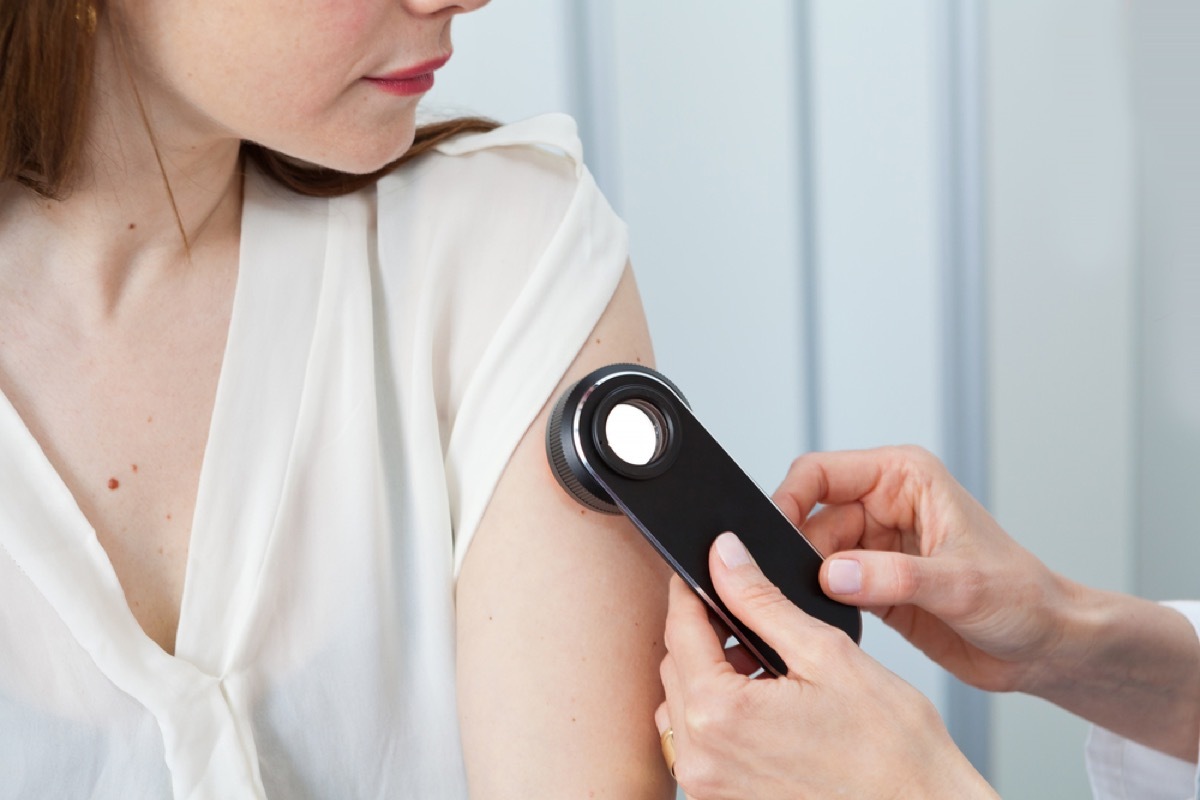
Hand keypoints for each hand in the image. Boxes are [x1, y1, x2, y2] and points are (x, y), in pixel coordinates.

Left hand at [656, 534, 994, 799]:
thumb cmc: (891, 751)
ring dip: (710, 676)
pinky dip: (720, 716)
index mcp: (719, 714)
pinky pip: (701, 744)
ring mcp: (711, 787)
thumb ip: (762, 601)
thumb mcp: (825, 654)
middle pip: (676, 667)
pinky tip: (766, 703)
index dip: (692, 588)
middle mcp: (703, 757)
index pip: (680, 628)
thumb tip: (725, 557)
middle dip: (705, 632)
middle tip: (749, 613)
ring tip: (766, 665)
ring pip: (683, 707)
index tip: (708, 567)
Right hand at [775, 446, 1073, 693]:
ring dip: (806, 582)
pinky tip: (828, 621)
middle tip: (787, 586)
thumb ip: (892, 576)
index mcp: (903, 478)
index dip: (789, 499)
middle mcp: (884, 506)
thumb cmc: (1022, 597)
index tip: (769, 534)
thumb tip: (830, 574)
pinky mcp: (872, 585)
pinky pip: (826, 588)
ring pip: (813, 556)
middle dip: (796, 551)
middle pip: (810, 518)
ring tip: (810, 609)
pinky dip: (819, 604)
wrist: (1045, 647)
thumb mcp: (960, 584)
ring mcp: (876, 548)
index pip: (821, 473)